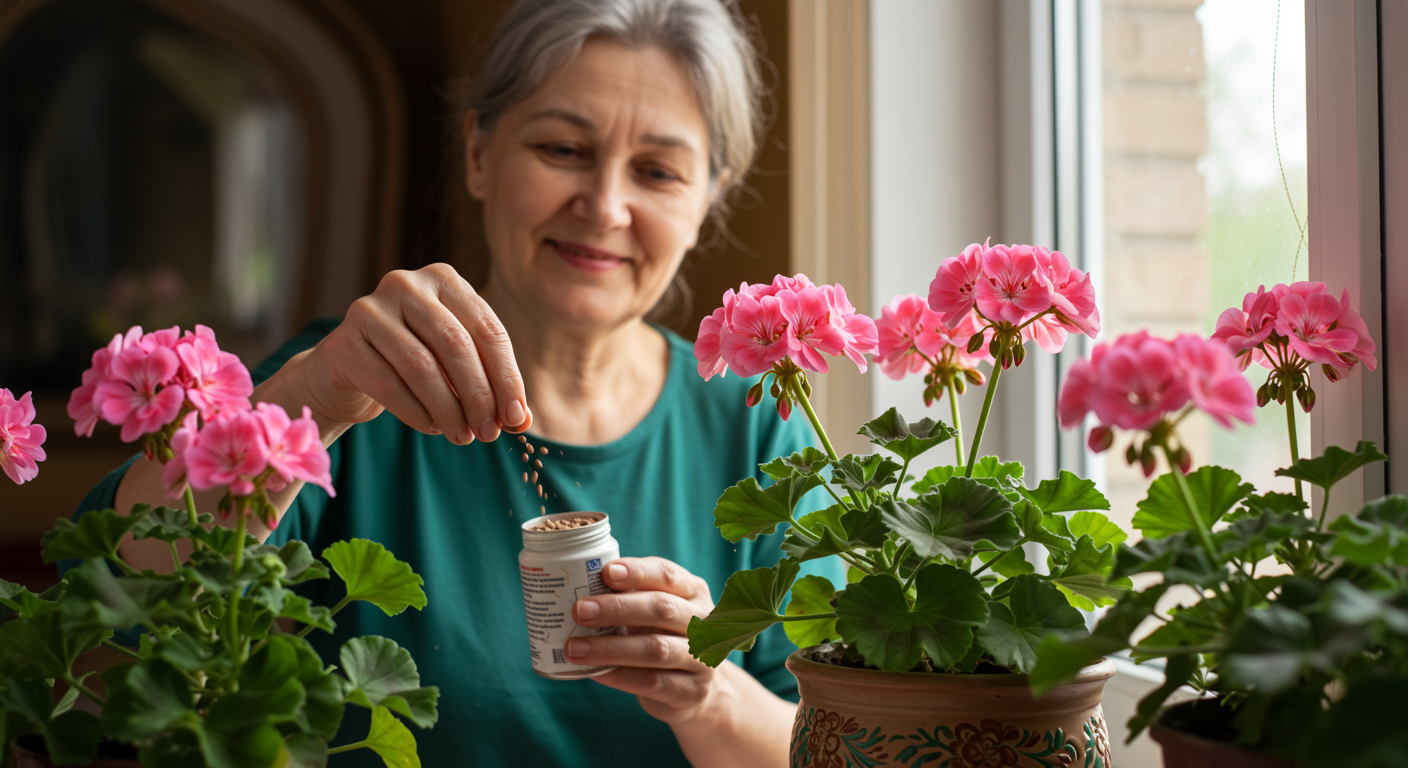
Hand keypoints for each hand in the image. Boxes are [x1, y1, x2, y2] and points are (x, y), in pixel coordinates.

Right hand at [286, 264, 529, 442]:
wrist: (349, 369)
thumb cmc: (414, 362)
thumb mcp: (456, 365)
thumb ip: (491, 386)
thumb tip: (522, 421)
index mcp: (443, 279)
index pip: (488, 330)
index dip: (507, 377)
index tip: (515, 418)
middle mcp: (406, 284)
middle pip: (456, 345)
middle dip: (479, 396)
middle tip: (488, 433)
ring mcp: (369, 309)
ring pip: (421, 366)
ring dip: (449, 409)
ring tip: (462, 436)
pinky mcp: (343, 343)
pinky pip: (388, 384)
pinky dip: (417, 413)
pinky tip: (432, 428)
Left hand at [567, 557, 721, 722]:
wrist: (696, 688)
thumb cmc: (664, 637)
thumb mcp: (655, 612)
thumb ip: (629, 597)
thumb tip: (579, 591)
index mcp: (693, 592)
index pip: (667, 575)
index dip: (637, 572)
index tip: (606, 572)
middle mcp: (704, 622)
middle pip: (662, 609)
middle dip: (617, 608)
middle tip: (579, 611)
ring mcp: (702, 658)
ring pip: (656, 649)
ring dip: (610, 648)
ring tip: (574, 648)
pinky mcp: (692, 692)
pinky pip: (651, 682)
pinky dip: (619, 676)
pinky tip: (594, 672)